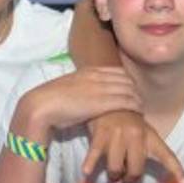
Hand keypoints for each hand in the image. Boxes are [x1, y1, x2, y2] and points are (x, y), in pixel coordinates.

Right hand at [18, 67, 141, 134]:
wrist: (42, 106)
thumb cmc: (50, 101)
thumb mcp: (68, 88)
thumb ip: (79, 88)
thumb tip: (82, 94)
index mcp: (88, 71)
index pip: (116, 71)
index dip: (126, 80)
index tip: (130, 89)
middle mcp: (97, 76)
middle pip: (126, 79)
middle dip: (135, 88)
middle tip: (139, 98)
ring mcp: (101, 88)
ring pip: (129, 89)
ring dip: (138, 97)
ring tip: (141, 106)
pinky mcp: (103, 103)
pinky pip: (127, 101)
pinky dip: (135, 106)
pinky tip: (138, 112)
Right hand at [82, 110, 183, 182]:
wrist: (109, 96)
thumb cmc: (126, 122)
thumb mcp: (141, 133)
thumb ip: (142, 154)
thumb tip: (133, 178)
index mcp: (150, 136)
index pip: (167, 156)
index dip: (178, 172)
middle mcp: (136, 135)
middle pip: (135, 170)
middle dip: (129, 179)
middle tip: (124, 178)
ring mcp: (118, 134)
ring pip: (115, 168)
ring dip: (113, 175)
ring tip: (113, 174)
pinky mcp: (100, 133)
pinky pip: (95, 154)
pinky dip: (90, 165)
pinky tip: (86, 172)